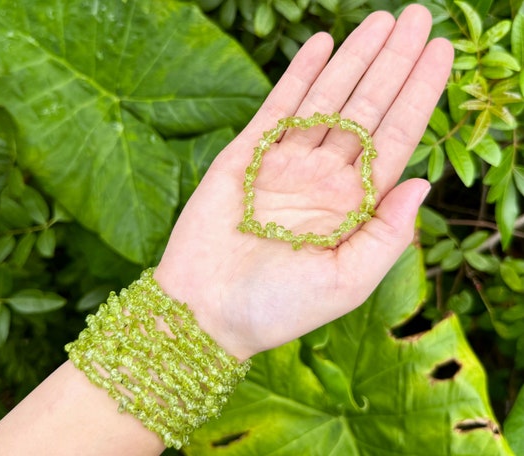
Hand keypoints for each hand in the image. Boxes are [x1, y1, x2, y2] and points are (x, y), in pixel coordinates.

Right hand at [155, 4, 453, 360]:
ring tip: (382, 22)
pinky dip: (299, 75)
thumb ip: (386, 234)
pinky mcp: (246, 155)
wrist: (205, 310)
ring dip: (354, 59)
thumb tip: (423, 183)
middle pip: (367, 109)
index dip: (419, 96)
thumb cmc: (276, 307)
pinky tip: (322, 45)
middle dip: (393, 64)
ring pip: (327, 100)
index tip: (440, 54)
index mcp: (351, 208)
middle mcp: (323, 179)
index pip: (394, 140)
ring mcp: (285, 164)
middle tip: (420, 17)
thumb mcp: (345, 282)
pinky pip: (278, 108)